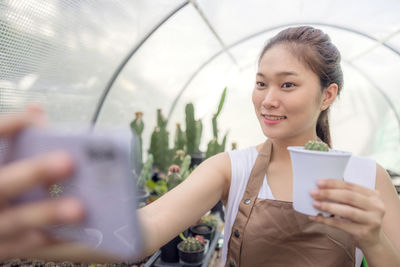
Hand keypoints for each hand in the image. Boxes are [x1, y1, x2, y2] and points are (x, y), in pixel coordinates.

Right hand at [0, 106, 83, 259]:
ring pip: (17, 219)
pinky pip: (26, 245)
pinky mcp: (0, 248)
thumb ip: (15, 138)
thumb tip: (37, 112)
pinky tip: (77, 231)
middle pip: (3, 184)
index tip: (36, 120)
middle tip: (67, 163)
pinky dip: (53, 238)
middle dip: (35, 171)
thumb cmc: (1, 185)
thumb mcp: (2, 161)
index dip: (9, 128)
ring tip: (78, 208)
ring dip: (48, 212)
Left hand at [309, 178, 385, 248]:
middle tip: (313, 192)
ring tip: (314, 204)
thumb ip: (346, 195)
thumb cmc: (360, 216)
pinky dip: (326, 220)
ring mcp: (371, 220)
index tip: (319, 183)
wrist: (372, 239)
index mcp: (374, 195)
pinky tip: (315, 217)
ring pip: (347, 211)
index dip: (334, 183)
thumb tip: (321, 188)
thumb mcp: (359, 203)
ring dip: (328, 207)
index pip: (351, 186)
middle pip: (349, 197)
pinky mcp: (363, 232)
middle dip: (329, 194)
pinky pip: (340, 225)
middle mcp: (376, 207)